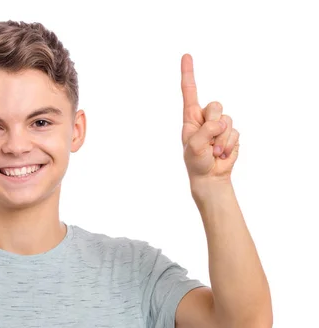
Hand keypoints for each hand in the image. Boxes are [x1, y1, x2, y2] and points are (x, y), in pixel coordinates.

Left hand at [180, 54, 238, 185]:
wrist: (210, 177)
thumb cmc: (195, 161)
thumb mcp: (193, 146)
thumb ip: (205, 131)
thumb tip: (220, 123)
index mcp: (191, 118)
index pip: (189, 92)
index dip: (188, 74)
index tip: (186, 55)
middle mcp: (205, 118)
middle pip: (216, 105)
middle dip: (214, 124)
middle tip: (209, 142)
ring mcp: (220, 125)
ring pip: (228, 120)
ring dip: (221, 139)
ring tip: (213, 151)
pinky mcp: (231, 133)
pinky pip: (236, 132)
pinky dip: (228, 145)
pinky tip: (222, 154)